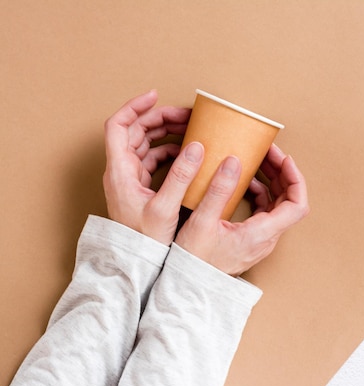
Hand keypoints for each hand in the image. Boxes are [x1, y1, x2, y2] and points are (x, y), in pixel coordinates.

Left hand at [103, 90, 204, 244]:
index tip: (155, 96)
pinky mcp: (140, 188)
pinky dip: (169, 150)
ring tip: (189, 129)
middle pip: (134, 131)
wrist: (136, 262)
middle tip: (185, 115)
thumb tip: (196, 146)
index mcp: (120, 170)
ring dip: (165, 133)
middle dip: (159, 118)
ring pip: (144, 144)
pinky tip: (186, 153)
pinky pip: (152, 159)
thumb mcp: (165, 207)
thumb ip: (181, 175)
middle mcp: (121, 171)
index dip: (134, 107)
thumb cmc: (145, 239)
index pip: (118, 126)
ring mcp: (130, 179)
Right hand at [175, 144, 309, 275]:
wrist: (190, 287)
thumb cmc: (194, 261)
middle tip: (267, 151)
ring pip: (278, 205)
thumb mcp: (202, 222)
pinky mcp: (251, 238)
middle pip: (289, 201)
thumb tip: (233, 161)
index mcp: (261, 234)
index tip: (284, 159)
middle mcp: (267, 238)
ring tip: (257, 160)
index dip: (296, 179)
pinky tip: (244, 181)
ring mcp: (261, 239)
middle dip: (282, 173)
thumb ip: (219, 191)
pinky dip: (260, 192)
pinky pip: (265, 211)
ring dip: (272, 181)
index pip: (296, 205)